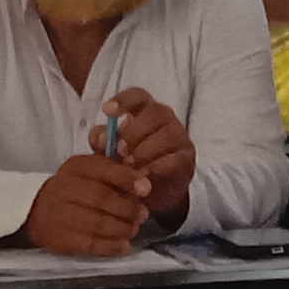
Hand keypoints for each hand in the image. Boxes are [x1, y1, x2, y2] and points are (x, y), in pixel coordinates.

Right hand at [22, 154, 152, 255]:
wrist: (35, 209)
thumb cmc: (74, 188)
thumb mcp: (90, 170)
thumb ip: (114, 167)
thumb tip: (137, 166)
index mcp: (76, 167)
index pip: (103, 169)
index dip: (126, 179)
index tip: (146, 189)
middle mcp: (65, 188)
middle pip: (102, 198)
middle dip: (127, 209)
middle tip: (142, 215)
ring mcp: (60, 215)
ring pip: (97, 223)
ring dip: (122, 229)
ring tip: (133, 229)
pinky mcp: (60, 239)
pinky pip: (89, 245)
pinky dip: (111, 247)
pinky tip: (124, 247)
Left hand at [97, 90, 194, 213]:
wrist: (150, 192)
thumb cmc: (129, 163)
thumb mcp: (110, 151)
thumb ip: (102, 141)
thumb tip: (102, 138)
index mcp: (144, 111)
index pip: (138, 96)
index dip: (123, 100)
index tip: (107, 111)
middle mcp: (166, 119)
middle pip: (155, 113)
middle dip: (134, 132)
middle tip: (119, 152)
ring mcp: (179, 138)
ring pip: (167, 135)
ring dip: (145, 151)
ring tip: (130, 166)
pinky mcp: (186, 160)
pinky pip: (175, 159)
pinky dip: (157, 167)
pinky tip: (144, 175)